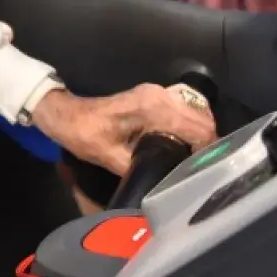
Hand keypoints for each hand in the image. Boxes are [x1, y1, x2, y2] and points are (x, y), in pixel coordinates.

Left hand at [29, 85, 215, 175]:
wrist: (68, 115)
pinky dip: (190, 125)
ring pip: (197, 112)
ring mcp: (158, 93)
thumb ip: (143, 168)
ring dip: (200, 134)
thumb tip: (168, 183)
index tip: (204, 171)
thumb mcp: (113, 158)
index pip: (199, 128)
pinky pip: (184, 109)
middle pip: (203, 119)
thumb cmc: (86, 135)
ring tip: (194, 159)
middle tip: (201, 169)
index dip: (207, 151)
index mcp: (154, 109)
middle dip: (207, 144)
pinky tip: (184, 145)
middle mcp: (161, 96)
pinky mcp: (155, 96)